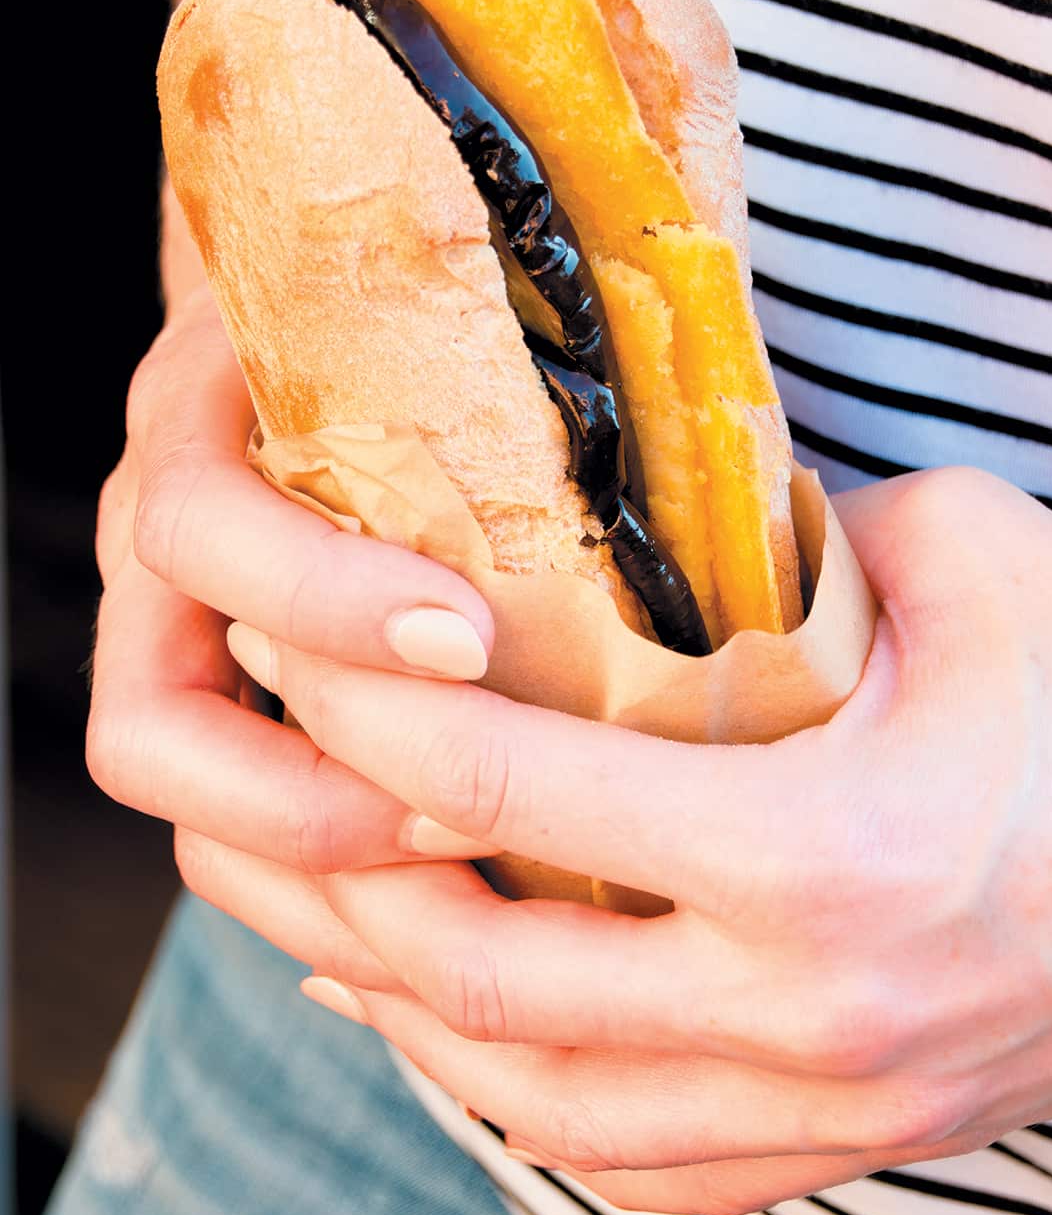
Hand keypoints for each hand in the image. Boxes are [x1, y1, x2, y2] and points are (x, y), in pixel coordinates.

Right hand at [86, 282, 498, 987]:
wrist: (340, 324)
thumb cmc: (411, 317)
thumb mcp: (432, 308)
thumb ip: (502, 362)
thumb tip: (740, 441)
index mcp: (196, 430)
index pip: (196, 528)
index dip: (317, 597)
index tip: (469, 636)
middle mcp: (160, 570)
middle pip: (149, 736)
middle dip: (311, 798)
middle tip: (472, 819)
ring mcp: (183, 670)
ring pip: (197, 830)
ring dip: (335, 879)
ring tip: (489, 873)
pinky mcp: (241, 746)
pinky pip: (253, 865)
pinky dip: (348, 906)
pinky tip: (469, 901)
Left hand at [219, 467, 1051, 1214]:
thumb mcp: (976, 559)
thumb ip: (794, 539)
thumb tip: (666, 522)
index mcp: (817, 848)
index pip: (508, 788)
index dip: (360, 712)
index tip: (284, 640)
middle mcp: (799, 1007)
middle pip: (476, 973)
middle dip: (329, 877)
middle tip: (259, 785)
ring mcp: (826, 1102)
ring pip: (533, 1100)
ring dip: (401, 1012)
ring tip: (326, 917)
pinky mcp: (854, 1140)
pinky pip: (639, 1165)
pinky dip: (521, 1102)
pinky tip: (465, 1038)